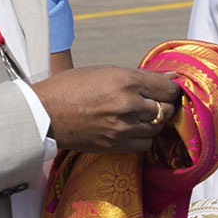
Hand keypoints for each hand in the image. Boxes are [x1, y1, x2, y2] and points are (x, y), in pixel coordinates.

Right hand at [33, 66, 182, 154]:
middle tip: (152, 102)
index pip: (168, 88)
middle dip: (163, 104)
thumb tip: (173, 76)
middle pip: (166, 108)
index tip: (164, 89)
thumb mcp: (106, 71)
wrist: (44, 115)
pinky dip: (143, 137)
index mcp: (126, 81)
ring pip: (157, 127)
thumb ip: (141, 75)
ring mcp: (123, 128)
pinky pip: (145, 144)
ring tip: (139, 115)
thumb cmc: (72, 87)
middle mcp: (128, 105)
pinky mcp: (116, 146)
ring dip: (153, 121)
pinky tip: (132, 129)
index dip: (170, 89)